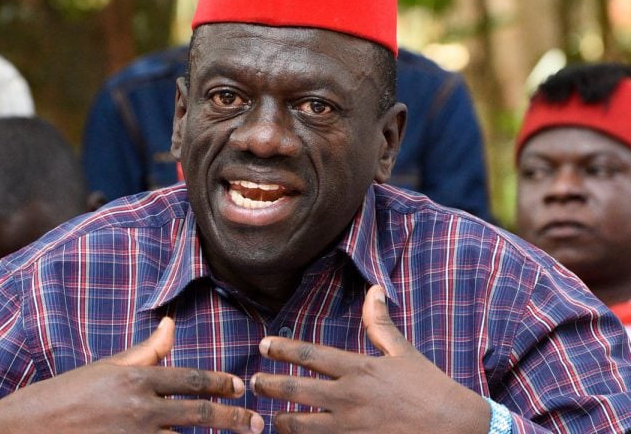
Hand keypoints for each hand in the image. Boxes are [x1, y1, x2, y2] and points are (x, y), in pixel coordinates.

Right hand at [0, 317, 263, 433]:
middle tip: (256, 422)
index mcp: (136, 379)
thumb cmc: (70, 394)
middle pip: (199, 413)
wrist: (27, 429)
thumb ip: (147, 350)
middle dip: (234, 418)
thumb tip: (171, 325)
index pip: (191, 379)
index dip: (222, 383)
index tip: (241, 386)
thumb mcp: (109, 367)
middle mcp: (139, 408)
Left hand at [250, 286, 489, 433]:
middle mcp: (349, 398)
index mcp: (359, 369)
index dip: (282, 349)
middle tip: (252, 382)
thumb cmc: (428, 388)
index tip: (263, 345)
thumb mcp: (404, 352)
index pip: (310, 356)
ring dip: (280, 421)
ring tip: (270, 418)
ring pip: (299, 426)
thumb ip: (380, 323)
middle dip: (268, 385)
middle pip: (294, 390)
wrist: (454, 428)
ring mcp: (350, 428)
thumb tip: (374, 289)